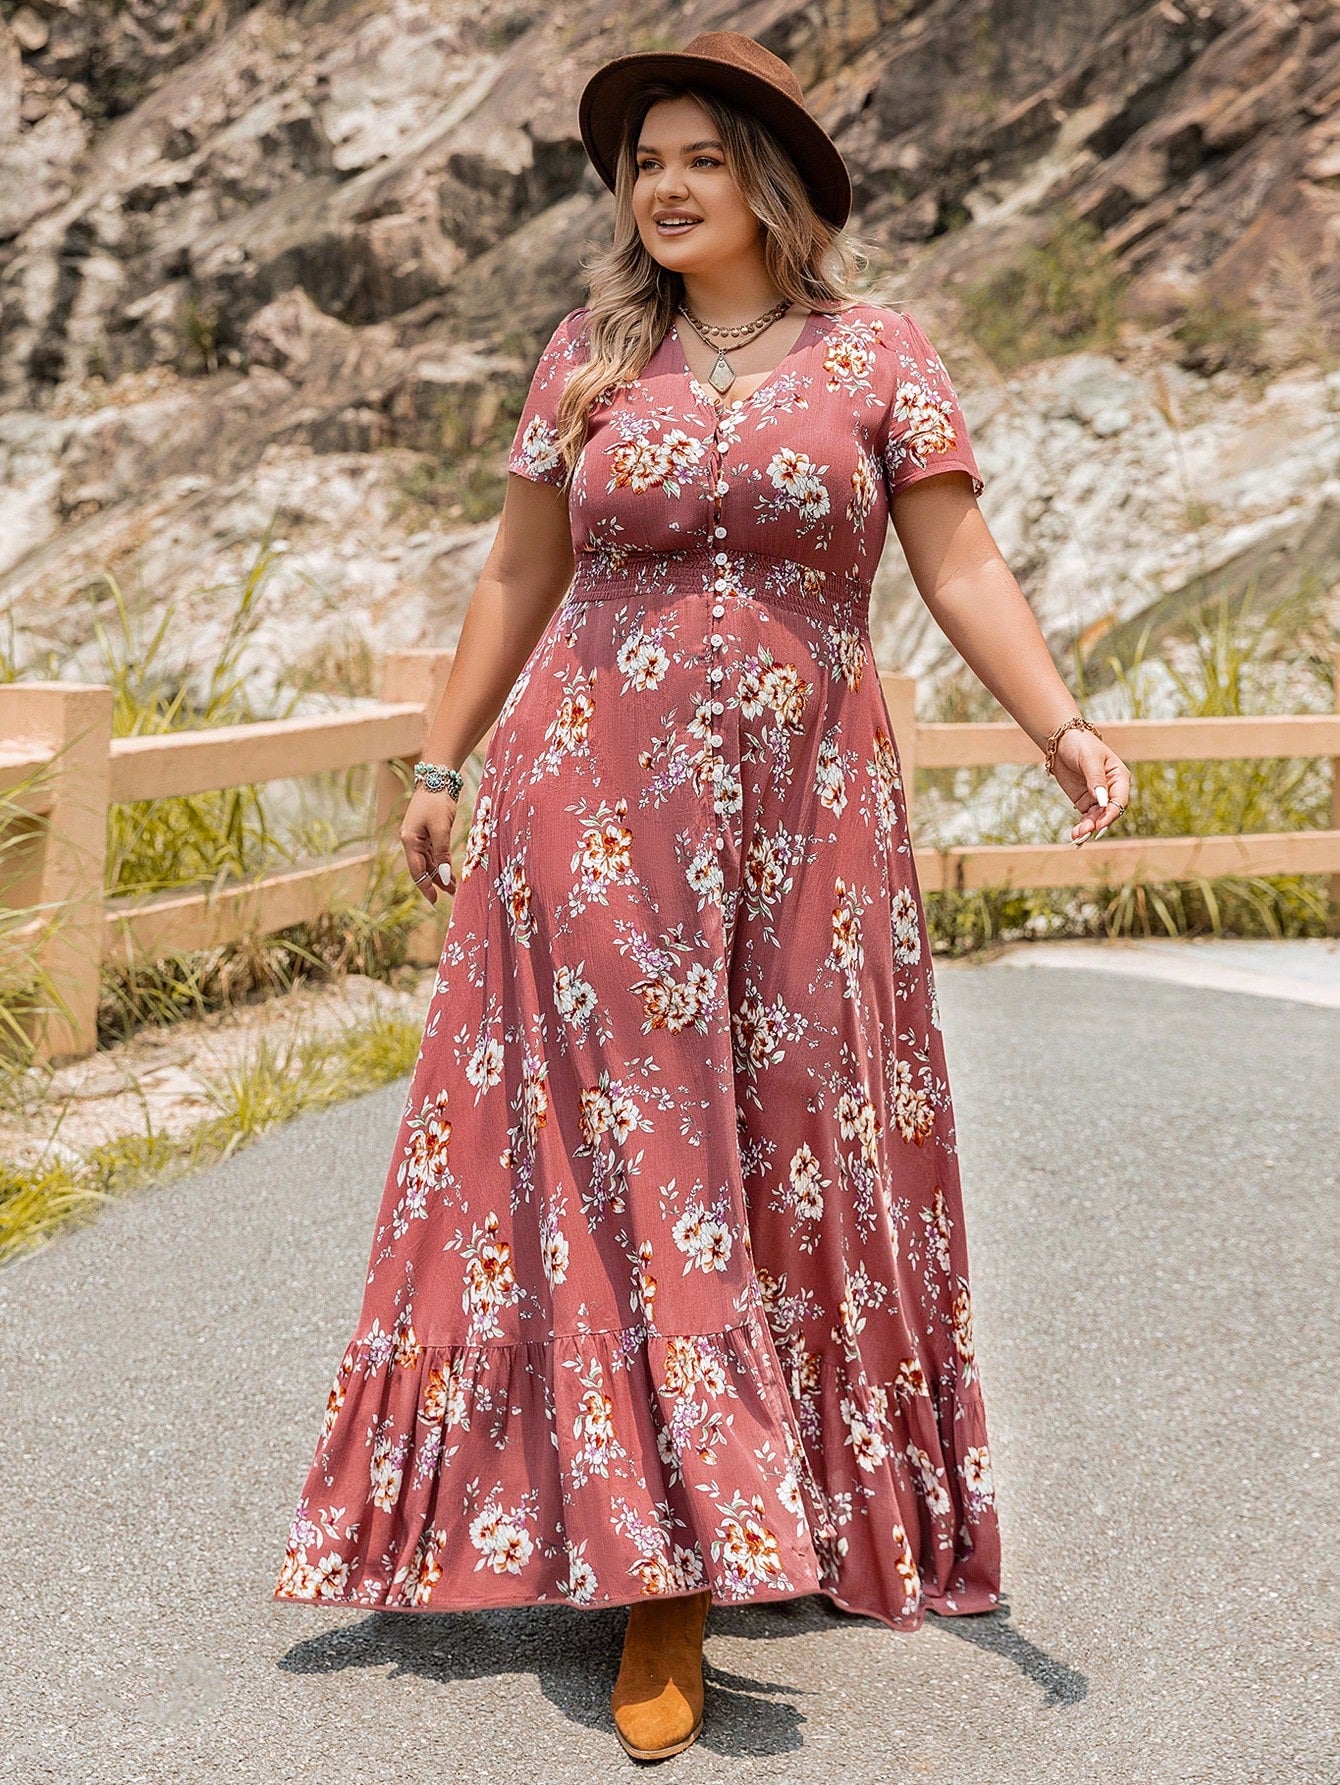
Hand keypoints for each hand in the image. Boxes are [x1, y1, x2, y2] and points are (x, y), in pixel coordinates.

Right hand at [400, 785, 459, 903]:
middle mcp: (410, 840)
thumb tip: (444, 876)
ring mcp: (417, 836)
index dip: (426, 887)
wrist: (437, 778)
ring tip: (454, 884)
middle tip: (452, 893)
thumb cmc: (437, 802)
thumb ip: (441, 853)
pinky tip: (449, 868)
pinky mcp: (426, 831)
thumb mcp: (441, 829)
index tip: (436, 901)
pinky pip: (431, 852)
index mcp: (409, 840)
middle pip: (422, 867)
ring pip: (427, 861)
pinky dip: (440, 861)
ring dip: (439, 872)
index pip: (416, 870)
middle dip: (436, 881)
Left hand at [1049, 727, 1132, 844]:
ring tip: (1076, 836)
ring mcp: (1097, 797)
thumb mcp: (1089, 759)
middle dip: (1097, 824)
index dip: (1111, 813)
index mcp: (1119, 777)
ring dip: (1088, 828)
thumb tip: (1102, 801)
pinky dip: (1081, 826)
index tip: (1100, 823)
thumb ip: (1096, 780)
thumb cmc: (1080, 744)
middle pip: (1108, 812)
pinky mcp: (1084, 801)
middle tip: (1084, 832)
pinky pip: (1086, 818)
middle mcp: (1111, 790)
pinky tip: (1075, 835)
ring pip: (1096, 818)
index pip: (1119, 800)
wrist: (1061, 742)